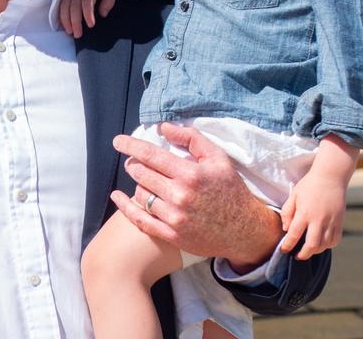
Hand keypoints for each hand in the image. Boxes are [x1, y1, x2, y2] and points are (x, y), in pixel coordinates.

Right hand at [60, 0, 124, 37]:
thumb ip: (109, 0)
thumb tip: (102, 14)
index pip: (87, 2)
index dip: (88, 14)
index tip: (91, 25)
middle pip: (73, 6)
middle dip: (75, 22)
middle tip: (78, 35)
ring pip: (64, 6)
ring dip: (66, 20)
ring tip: (70, 33)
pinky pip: (61, 5)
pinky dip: (61, 16)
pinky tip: (65, 26)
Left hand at [111, 123, 281, 271]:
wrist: (246, 230)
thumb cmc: (231, 190)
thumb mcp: (218, 158)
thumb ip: (192, 138)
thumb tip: (164, 127)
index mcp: (190, 174)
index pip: (151, 155)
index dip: (131, 145)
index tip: (117, 141)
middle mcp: (179, 196)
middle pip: (141, 174)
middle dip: (134, 164)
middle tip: (134, 162)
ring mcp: (174, 218)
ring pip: (140, 195)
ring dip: (139, 185)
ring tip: (145, 181)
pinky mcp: (171, 235)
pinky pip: (140, 220)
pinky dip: (125, 207)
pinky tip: (117, 197)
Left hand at [278, 135, 355, 259]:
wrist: (331, 177)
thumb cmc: (309, 185)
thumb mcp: (294, 195)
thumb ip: (287, 212)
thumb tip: (286, 229)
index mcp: (305, 212)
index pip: (294, 234)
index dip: (288, 245)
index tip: (284, 250)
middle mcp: (319, 219)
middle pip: (312, 245)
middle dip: (303, 254)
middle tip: (297, 256)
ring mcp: (331, 221)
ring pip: (325, 245)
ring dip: (315, 251)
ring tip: (308, 249)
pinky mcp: (340, 222)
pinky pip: (335, 240)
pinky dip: (328, 245)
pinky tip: (321, 243)